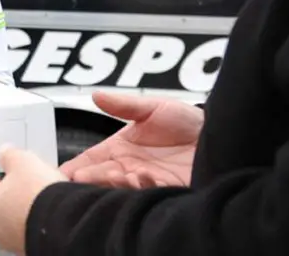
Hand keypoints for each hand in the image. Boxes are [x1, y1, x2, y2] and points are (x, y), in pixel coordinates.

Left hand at [0, 145, 67, 255]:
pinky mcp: (32, 245)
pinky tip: (51, 207)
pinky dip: (39, 217)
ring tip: (44, 191)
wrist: (62, 224)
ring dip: (28, 204)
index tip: (6, 170)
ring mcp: (14, 239)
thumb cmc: (36, 195)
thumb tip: (5, 152)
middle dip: (14, 190)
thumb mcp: (21, 160)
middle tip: (27, 179)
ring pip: (17, 216)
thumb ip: (9, 155)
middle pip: (0, 203)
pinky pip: (32, 226)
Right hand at [61, 90, 202, 188]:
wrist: (224, 137)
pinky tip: (138, 177)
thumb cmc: (191, 123)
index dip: (76, 167)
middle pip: (100, 178)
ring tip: (113, 173)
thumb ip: (123, 106)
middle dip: (91, 178)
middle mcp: (131, 169)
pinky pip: (148, 194)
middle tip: (82, 176)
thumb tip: (96, 96)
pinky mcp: (167, 192)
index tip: (64, 172)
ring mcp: (148, 182)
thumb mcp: (154, 108)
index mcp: (121, 150)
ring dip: (113, 183)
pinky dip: (141, 187)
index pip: (90, 162)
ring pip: (120, 189)